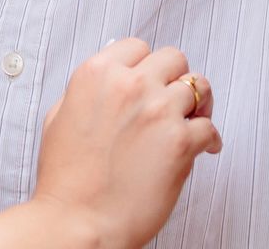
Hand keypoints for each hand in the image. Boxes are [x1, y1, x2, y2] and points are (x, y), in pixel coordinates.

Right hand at [31, 38, 221, 248]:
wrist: (77, 222)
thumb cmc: (65, 180)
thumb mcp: (58, 118)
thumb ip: (86, 92)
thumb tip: (107, 81)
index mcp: (97, 74)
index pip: (138, 46)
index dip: (146, 65)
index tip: (151, 79)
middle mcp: (129, 85)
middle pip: (173, 59)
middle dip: (175, 79)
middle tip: (175, 99)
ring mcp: (158, 111)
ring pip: (199, 87)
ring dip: (197, 105)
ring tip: (193, 121)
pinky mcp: (181, 142)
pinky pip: (210, 128)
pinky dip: (210, 139)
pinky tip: (204, 148)